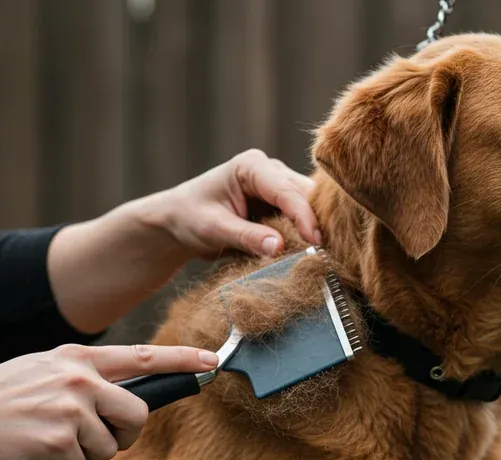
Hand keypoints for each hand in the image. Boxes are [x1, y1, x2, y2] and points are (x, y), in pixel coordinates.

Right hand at [0, 343, 217, 459]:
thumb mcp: (41, 371)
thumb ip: (81, 378)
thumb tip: (124, 403)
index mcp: (76, 358)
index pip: (142, 356)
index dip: (181, 360)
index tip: (212, 361)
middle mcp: (80, 379)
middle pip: (137, 415)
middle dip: (123, 435)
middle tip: (91, 439)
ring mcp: (71, 410)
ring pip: (107, 448)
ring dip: (82, 456)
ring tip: (46, 442)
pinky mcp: (60, 442)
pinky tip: (35, 456)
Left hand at [147, 149, 320, 258]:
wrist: (178, 220)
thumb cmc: (190, 217)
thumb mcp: (214, 229)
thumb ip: (247, 237)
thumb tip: (280, 248)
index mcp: (251, 166)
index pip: (287, 191)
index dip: (304, 216)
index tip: (315, 242)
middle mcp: (269, 170)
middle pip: (305, 193)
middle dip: (314, 221)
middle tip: (322, 251)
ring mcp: (277, 185)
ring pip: (308, 204)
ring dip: (312, 227)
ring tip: (317, 252)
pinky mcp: (279, 202)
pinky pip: (301, 215)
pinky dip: (304, 232)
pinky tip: (307, 249)